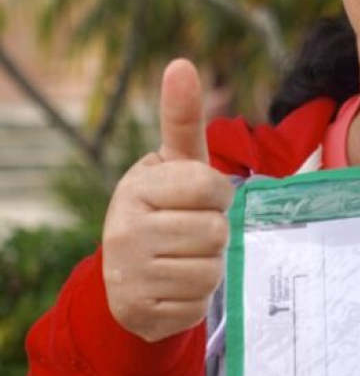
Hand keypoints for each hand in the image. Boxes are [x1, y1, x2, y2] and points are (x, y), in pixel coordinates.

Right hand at [102, 59, 234, 341]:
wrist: (128, 271)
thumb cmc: (165, 205)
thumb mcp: (174, 163)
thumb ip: (182, 118)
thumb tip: (182, 63)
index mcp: (137, 188)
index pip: (212, 188)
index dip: (218, 195)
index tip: (201, 198)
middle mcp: (125, 231)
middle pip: (215, 232)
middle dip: (214, 233)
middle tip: (192, 232)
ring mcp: (128, 274)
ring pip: (210, 270)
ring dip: (208, 266)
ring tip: (184, 258)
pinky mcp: (139, 312)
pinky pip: (197, 305)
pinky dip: (195, 298)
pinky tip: (174, 287)